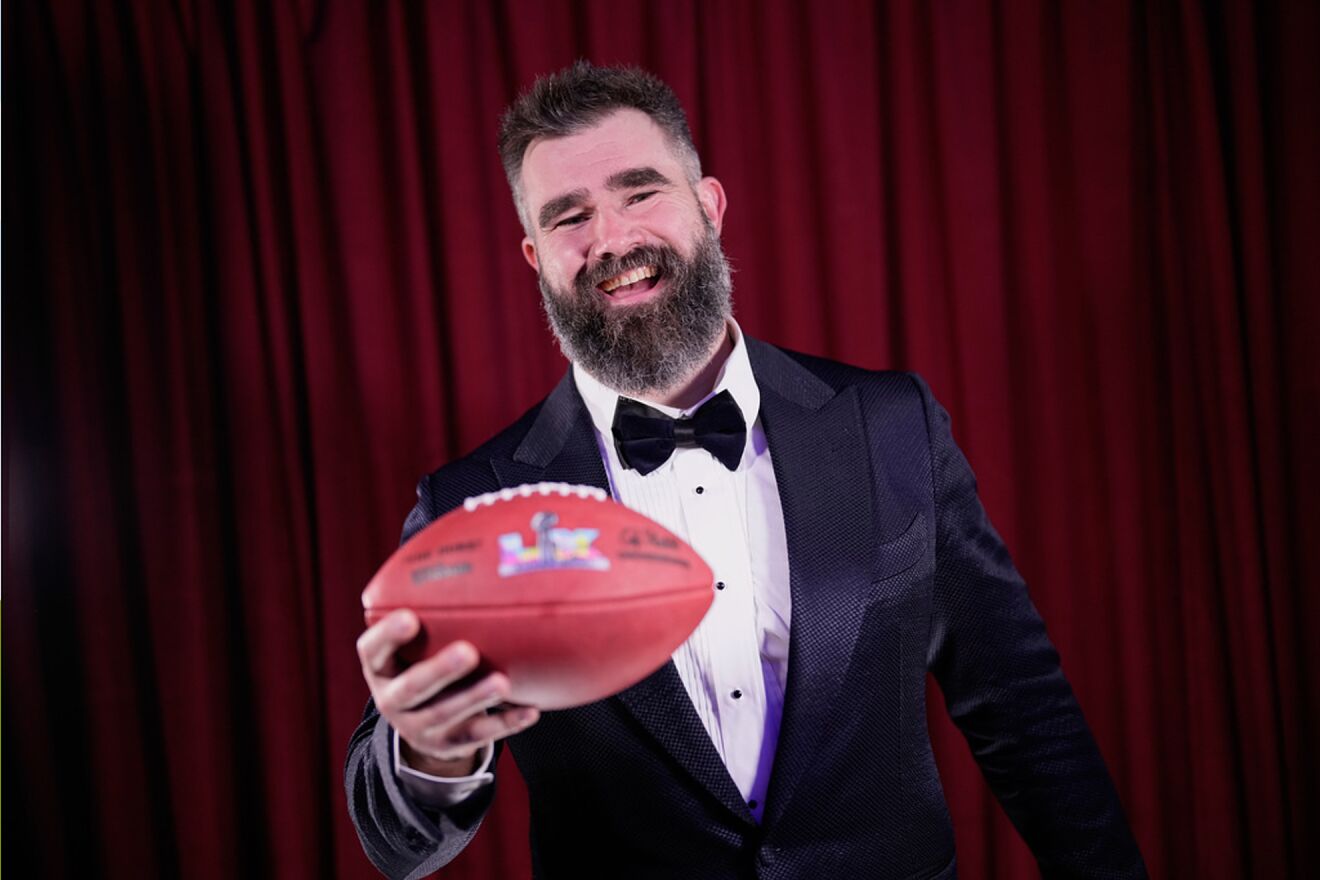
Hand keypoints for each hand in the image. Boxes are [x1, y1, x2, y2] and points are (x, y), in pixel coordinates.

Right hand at [356, 609, 539, 776]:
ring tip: (503, 681)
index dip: (387, 636)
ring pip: (445, 715)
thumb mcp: (416, 639)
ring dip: (475, 698)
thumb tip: (473, 541)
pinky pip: (479, 735)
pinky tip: (531, 711)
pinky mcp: (449, 744)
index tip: (409, 616)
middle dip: (439, 671)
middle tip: (468, 651)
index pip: (372, 650)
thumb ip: (432, 607)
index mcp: (380, 667)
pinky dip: (506, 722)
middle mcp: (392, 699)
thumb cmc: (424, 658)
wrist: (423, 722)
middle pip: (411, 688)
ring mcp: (419, 727)